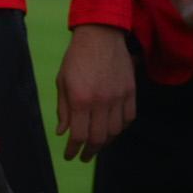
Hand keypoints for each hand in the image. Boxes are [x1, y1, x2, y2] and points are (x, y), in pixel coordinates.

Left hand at [55, 23, 135, 161]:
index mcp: (80, 99)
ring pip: (115, 131)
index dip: (73, 149)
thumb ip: (63, 109)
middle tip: (84, 156)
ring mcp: (118, 97)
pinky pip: (128, 119)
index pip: (78, 135)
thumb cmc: (76, 58)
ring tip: (97, 144)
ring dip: (105, 142)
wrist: (100, 36)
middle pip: (98, 138)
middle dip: (89, 151)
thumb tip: (63, 133)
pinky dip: (120, 128)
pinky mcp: (130, 92)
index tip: (70, 156)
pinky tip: (112, 129)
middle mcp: (100, 101)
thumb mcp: (62, 81)